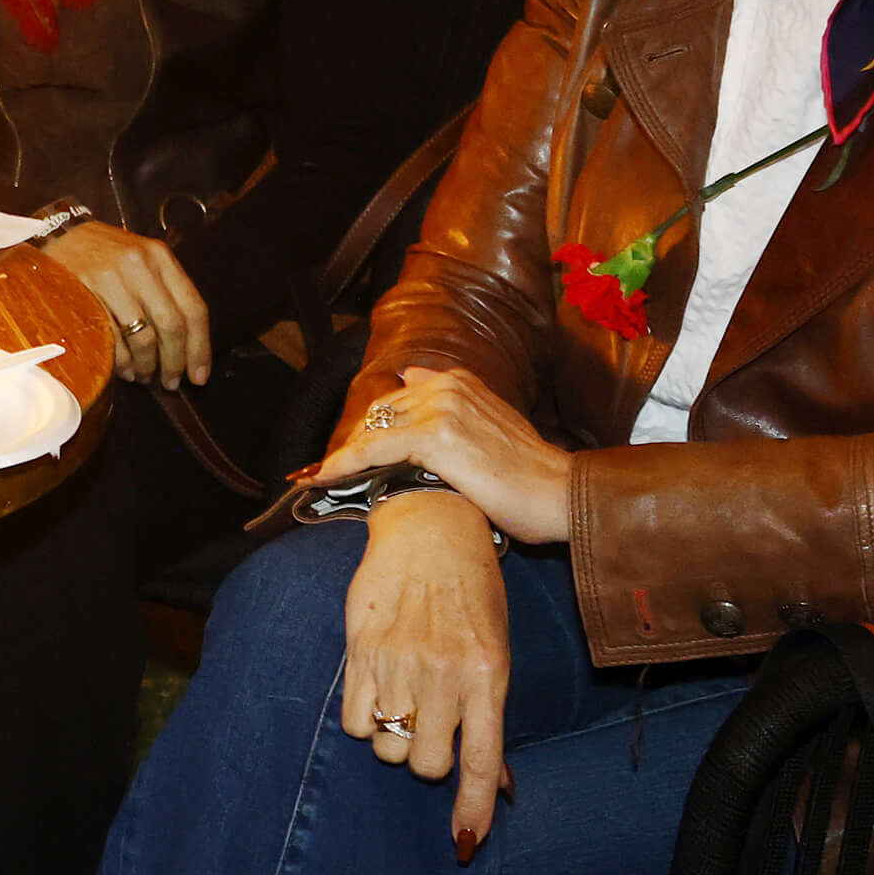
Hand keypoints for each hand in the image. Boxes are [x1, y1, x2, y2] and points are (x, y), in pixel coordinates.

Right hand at [40, 219, 210, 388]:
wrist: (57, 234)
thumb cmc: (104, 254)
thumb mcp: (141, 260)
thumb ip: (164, 291)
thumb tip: (186, 344)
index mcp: (160, 257)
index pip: (193, 308)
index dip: (200, 348)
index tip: (199, 375)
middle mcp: (139, 264)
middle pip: (171, 325)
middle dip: (175, 362)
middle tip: (171, 382)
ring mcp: (111, 277)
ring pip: (143, 336)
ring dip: (147, 365)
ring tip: (145, 376)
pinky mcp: (85, 290)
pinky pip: (112, 338)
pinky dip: (122, 361)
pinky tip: (124, 370)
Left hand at [313, 365, 574, 546]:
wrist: (559, 495)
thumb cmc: (526, 475)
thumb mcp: (489, 426)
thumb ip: (449, 407)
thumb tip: (409, 379)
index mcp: (458, 380)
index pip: (395, 401)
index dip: (368, 429)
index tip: (340, 453)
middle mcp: (447, 385)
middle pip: (378, 415)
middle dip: (352, 446)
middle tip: (322, 474)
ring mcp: (441, 408)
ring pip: (372, 432)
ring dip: (341, 458)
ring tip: (314, 481)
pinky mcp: (435, 436)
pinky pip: (373, 450)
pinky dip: (342, 465)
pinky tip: (321, 480)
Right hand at [344, 489, 512, 853]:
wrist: (429, 528)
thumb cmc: (472, 591)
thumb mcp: (496, 649)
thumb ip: (489, 714)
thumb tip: (496, 785)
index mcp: (487, 675)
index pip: (480, 760)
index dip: (473, 808)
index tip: (464, 842)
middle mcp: (443, 674)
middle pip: (427, 763)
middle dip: (427, 759)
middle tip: (429, 729)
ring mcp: (399, 663)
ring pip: (388, 746)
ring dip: (394, 739)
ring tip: (402, 702)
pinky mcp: (360, 651)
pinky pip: (355, 722)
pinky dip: (364, 721)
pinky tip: (376, 692)